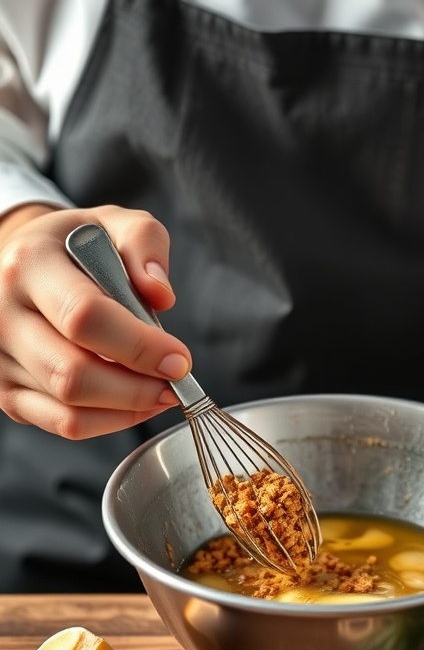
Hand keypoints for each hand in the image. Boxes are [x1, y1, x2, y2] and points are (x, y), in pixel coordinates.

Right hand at [0, 204, 189, 437]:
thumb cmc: (76, 248)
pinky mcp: (6, 393)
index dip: (139, 346)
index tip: (179, 359)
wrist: (23, 267)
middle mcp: (3, 314)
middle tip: (175, 382)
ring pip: (70, 408)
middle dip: (137, 387)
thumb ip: (145, 245)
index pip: (84, 317)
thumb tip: (160, 295)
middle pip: (73, 374)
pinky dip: (109, 422)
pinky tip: (135, 405)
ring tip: (160, 391)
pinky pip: (64, 425)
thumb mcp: (114, 224)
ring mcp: (0, 359)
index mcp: (29, 265)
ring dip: (128, 409)